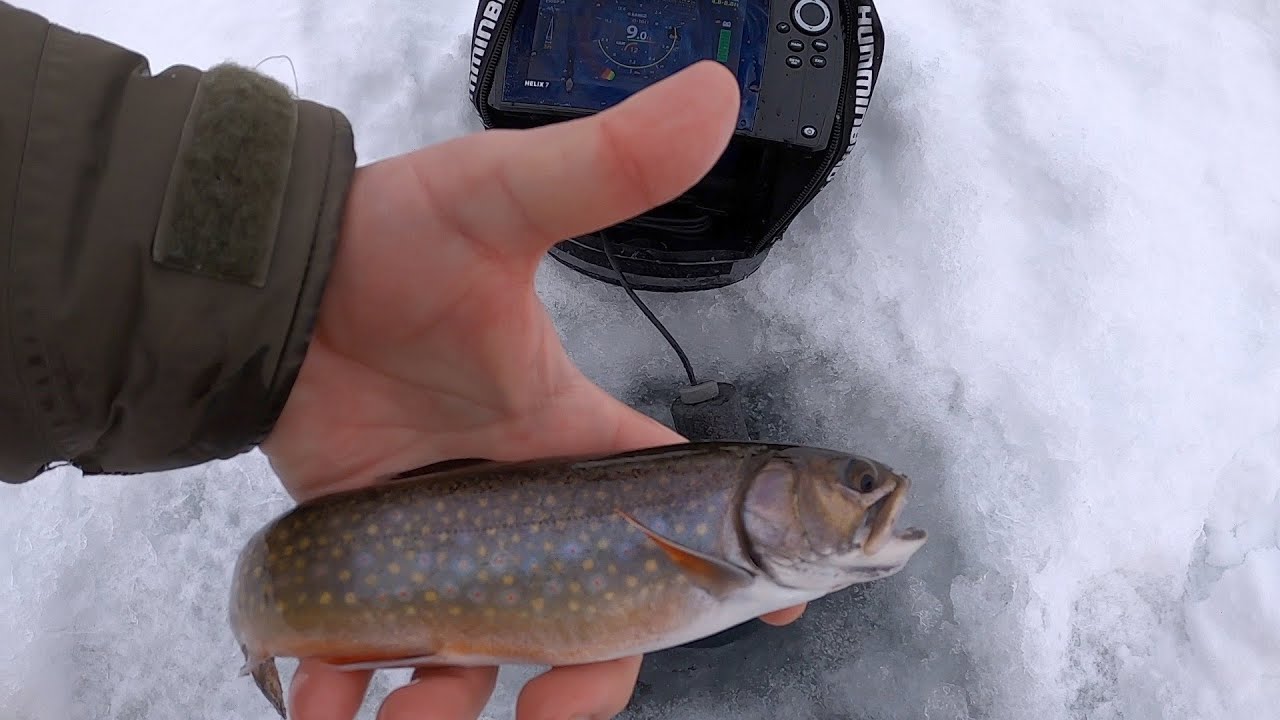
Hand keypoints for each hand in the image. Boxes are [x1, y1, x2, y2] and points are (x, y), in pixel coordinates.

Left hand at [259, 60, 805, 719]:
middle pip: (590, 622)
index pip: (679, 514)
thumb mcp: (503, 202)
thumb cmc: (388, 240)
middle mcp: (524, 505)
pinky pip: (374, 653)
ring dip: (454, 708)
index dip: (732, 567)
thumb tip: (712, 95)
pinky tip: (328, 704)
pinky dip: (352, 693)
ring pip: (480, 658)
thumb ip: (605, 167)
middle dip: (586, 678)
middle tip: (552, 702)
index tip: (784, 613)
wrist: (265, 281)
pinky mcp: (368, 563)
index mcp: (575, 439)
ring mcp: (446, 543)